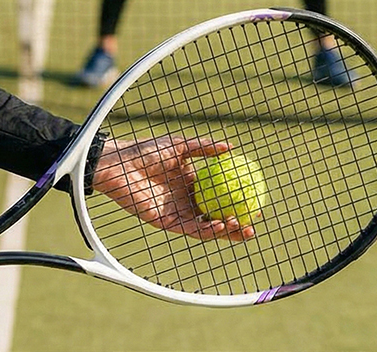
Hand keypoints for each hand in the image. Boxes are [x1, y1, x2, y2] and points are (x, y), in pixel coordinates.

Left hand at [91, 136, 254, 241]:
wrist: (119, 164)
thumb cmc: (145, 150)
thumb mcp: (178, 145)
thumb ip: (202, 147)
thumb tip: (231, 147)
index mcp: (191, 182)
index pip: (219, 195)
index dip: (238, 201)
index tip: (258, 201)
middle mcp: (186, 200)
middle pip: (217, 216)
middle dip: (238, 223)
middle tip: (255, 221)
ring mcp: (177, 213)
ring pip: (207, 227)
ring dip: (226, 230)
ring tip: (243, 226)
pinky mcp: (166, 223)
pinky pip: (191, 229)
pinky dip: (207, 230)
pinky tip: (220, 224)